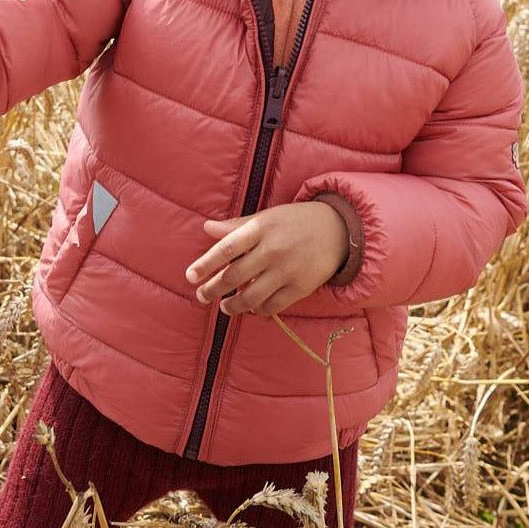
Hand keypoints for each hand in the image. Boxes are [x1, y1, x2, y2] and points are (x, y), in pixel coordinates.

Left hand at [185, 202, 349, 316]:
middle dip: (213, 289)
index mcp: (260, 229)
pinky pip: (273, 306)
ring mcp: (287, 271)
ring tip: (225, 306)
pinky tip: (251, 308)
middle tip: (202, 296)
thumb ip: (236, 226)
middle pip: (235, 276)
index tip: (190, 276)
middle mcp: (272, 250)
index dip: (206, 263)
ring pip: (252, 297)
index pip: (226, 248)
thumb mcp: (266, 217)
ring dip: (233, 305)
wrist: (338, 229)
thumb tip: (207, 228)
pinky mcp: (301, 287)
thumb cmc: (295, 221)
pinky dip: (258, 310)